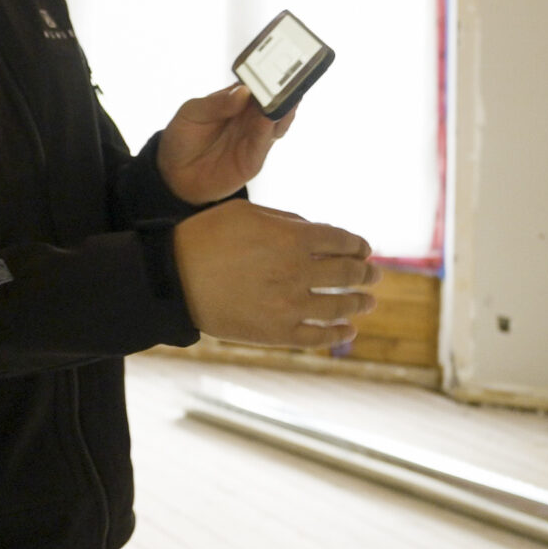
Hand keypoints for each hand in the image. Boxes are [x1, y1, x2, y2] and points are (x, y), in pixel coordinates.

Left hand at [157, 84, 291, 203]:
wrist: (174, 174)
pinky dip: (273, 128)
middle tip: (292, 74)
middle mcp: (250, 117)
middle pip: (273, 99)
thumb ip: (217, 104)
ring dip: (285, 106)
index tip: (277, 60)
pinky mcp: (254, 157)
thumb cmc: (182, 137)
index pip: (256, 83)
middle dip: (284, 87)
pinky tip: (275, 116)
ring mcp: (254, 137)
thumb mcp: (192, 113)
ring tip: (289, 93)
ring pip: (278, 119)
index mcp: (236, 100)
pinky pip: (267, 141)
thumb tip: (244, 91)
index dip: (267, 72)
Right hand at [172, 201, 379, 349]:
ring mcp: (290, 306)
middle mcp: (299, 272)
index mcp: (293, 238)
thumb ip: (288, 220)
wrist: (173, 278)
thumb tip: (317, 233)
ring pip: (339, 306)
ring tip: (367, 302)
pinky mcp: (277, 333)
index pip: (343, 241)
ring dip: (359, 303)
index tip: (365, 250)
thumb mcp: (246, 212)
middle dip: (366, 274)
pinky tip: (347, 330)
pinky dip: (338, 333)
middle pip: (348, 274)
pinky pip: (318, 336)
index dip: (359, 245)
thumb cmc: (206, 237)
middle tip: (374, 275)